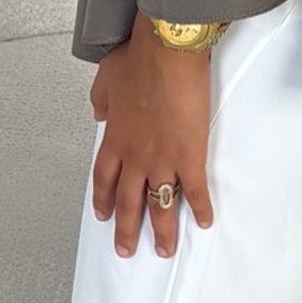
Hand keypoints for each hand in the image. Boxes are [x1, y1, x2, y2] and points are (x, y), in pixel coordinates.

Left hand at [88, 13, 214, 256]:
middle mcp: (135, 156)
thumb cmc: (139, 58)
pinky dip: (199, 209)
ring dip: (161, 231)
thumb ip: (100, 101)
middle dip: (126, 230)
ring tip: (164, 250)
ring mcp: (162, 159)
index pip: (103, 178)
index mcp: (114, 138)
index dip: (103, 199)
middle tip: (126, 250)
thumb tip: (98, 113)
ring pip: (157, 205)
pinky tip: (203, 222)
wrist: (166, 52)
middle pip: (127, 202)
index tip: (103, 215)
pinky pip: (193, 191)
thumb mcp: (106, 78)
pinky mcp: (189, 156)